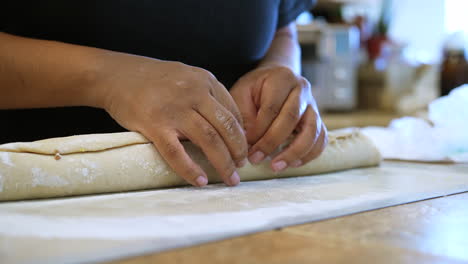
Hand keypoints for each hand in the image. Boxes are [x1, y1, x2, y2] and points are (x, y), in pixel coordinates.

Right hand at [94, 53, 247, 186]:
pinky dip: (191, 170)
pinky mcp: (155, 124)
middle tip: (241, 168)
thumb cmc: (152, 79)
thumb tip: (226, 124)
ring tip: (230, 178)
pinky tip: (200, 181)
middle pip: (226, 128)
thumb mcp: (186, 76)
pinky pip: (177, 153)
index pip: (233, 112)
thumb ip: (206, 95)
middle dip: (238, 152)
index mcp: (205, 81)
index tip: (243, 150)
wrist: (115, 74)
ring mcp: (175, 109)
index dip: (242, 135)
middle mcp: (194, 93)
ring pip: (209, 140)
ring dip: (223, 163)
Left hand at [230, 65, 326, 171]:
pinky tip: (292, 164)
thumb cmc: (255, 89)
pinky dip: (309, 154)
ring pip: (312, 130)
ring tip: (276, 166)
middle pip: (292, 118)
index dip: (259, 130)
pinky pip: (321, 139)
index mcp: (282, 78)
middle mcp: (302, 89)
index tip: (245, 145)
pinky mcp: (318, 120)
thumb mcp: (242, 94)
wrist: (273, 80)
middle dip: (272, 142)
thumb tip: (247, 143)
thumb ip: (244, 116)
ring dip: (294, 152)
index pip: (272, 107)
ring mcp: (313, 105)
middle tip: (255, 159)